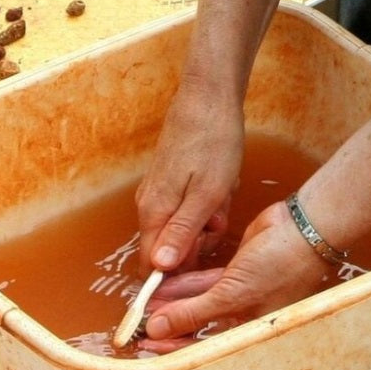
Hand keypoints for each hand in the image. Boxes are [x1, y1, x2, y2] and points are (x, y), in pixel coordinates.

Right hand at [136, 80, 244, 274]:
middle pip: (170, 248)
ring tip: (222, 194)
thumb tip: (160, 266)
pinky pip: (188, 207)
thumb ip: (182, 233)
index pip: (153, 264)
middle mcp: (148, 205)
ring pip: (182, 226)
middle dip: (199, 241)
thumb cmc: (213, 144)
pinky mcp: (169, 181)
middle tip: (219, 218)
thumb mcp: (207, 195)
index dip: (179, 271)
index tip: (205, 256)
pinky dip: (208, 203)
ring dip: (207, 220)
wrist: (208, 98)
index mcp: (154, 213)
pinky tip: (220, 185)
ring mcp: (158, 192)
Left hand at [139, 201, 330, 347]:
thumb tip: (157, 329)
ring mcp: (242, 291)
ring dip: (176, 300)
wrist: (303, 228)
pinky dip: (187, 282)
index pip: (205, 347)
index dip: (174, 347)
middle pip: (200, 325)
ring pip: (201, 300)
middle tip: (140, 323)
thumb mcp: (232, 294)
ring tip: (147, 300)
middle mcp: (245, 315)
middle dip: (171, 322)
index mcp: (250, 332)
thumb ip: (193, 311)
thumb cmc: (279, 267)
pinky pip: (207, 281)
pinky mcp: (239, 270)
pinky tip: (165, 281)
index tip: (147, 345)